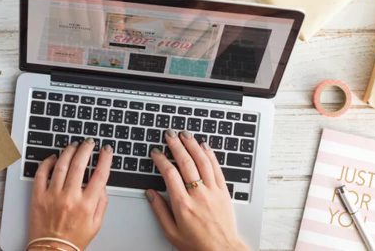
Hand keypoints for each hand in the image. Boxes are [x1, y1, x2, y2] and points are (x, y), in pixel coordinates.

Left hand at [27, 139, 113, 250]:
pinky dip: (46, 162)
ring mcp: (52, 196)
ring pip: (61, 165)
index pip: (100, 175)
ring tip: (73, 145)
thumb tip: (102, 185)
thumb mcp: (96, 224)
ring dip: (68, 151)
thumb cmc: (73, 240)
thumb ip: (102, 203)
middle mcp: (69, 198)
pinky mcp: (38, 197)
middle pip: (80, 164)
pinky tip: (53, 158)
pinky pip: (41, 174)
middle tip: (89, 142)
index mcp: (86, 205)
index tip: (106, 150)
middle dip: (86, 149)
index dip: (105, 159)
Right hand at [147, 130, 250, 250]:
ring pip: (202, 161)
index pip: (169, 174)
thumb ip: (159, 211)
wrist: (222, 250)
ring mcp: (212, 191)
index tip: (156, 152)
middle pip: (186, 163)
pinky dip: (210, 155)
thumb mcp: (171, 232)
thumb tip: (150, 193)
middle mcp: (198, 195)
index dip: (161, 160)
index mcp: (182, 204)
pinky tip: (204, 146)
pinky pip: (217, 168)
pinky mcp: (223, 191)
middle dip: (176, 145)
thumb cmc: (197, 244)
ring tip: (185, 135)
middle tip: (169, 134)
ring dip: (193, 145)